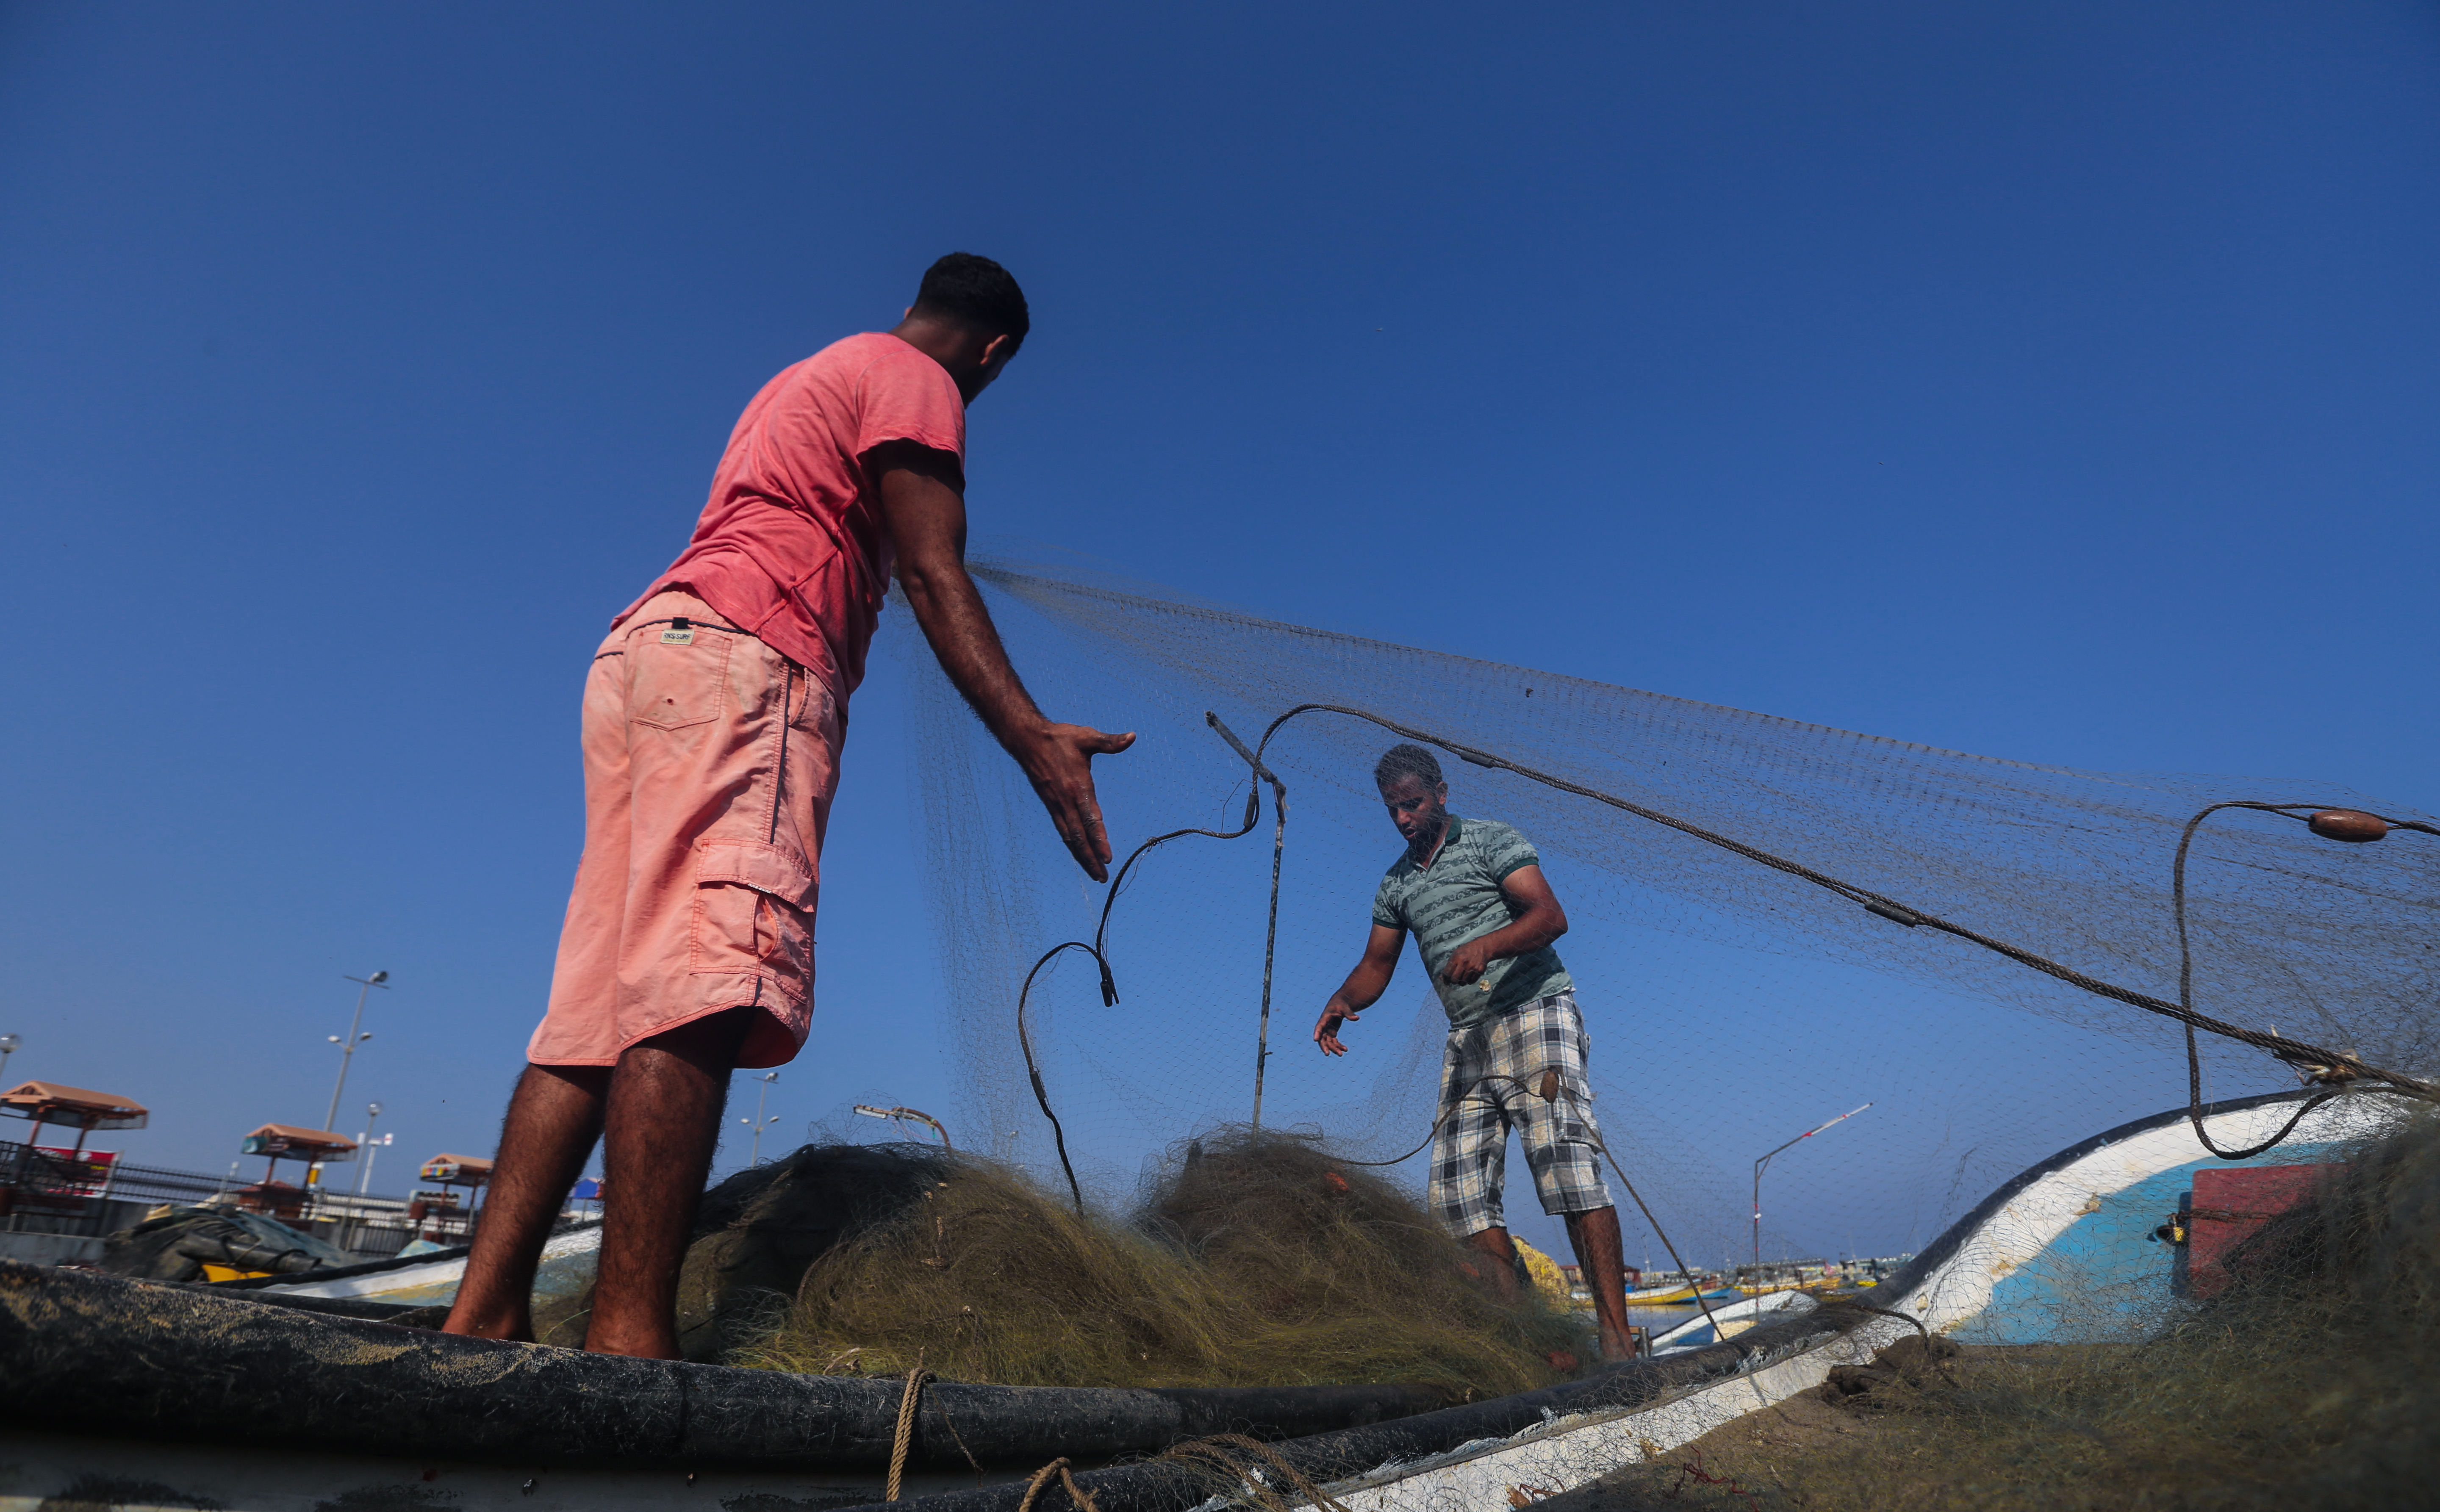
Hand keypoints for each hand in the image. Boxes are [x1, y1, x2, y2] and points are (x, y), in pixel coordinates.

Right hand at [1012, 722, 1136, 880]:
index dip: (1099, 840)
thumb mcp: (1087, 736)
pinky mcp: (1050, 805)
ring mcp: (1056, 805)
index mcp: (1078, 786)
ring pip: (1070, 837)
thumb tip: (1132, 737)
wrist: (1028, 740)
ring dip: (1082, 857)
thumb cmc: (1060, 737)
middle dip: (1091, 858)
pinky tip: (1078, 855)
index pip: (1090, 819)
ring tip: (1094, 874)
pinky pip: (1062, 830)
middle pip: (1079, 836)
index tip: (1107, 858)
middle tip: (1103, 877)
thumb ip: (1110, 742)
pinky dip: (1071, 845)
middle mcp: (1066, 800)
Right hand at [1314, 1003, 1361, 1056]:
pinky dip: (1338, 1046)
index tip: (1315, 1040)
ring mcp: (1328, 1030)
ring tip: (1341, 1054)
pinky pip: (1334, 1041)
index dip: (1317, 1033)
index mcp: (1325, 1018)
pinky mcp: (1332, 1033)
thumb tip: (1357, 1018)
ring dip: (1333, 1048)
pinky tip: (1345, 1049)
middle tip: (1327, 1054)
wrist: (1340, 1004)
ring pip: (1328, 1042)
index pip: (1319, 1026)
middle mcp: (1324, 1026)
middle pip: (1322, 1037)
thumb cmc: (1341, 1004)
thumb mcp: (1345, 1008)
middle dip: (1324, 1046)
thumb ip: (1349, 1014)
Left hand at [1444, 937, 1493, 984]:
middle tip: (1454, 979)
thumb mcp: (1456, 954)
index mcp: (1456, 957)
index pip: (1447, 973)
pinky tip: (1468, 976)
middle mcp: (1464, 963)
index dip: (1445, 978)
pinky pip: (1471, 982)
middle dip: (1453, 981)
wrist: (1482, 947)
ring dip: (1461, 981)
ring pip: (1463, 982)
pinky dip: (1468, 981)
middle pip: (1454, 979)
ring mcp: (1472, 967)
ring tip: (1462, 976)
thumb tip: (1442, 978)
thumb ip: (1449, 965)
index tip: (1446, 980)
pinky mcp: (1479, 971)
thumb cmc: (1467, 951)